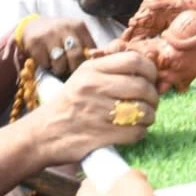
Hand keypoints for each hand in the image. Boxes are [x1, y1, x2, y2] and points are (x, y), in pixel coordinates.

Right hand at [18, 17, 96, 78]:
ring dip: (59, 68)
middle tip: (70, 69)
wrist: (34, 26)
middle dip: (73, 68)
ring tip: (57, 64)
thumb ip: (86, 46)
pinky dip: (46, 66)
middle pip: (76, 56)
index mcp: (79, 26)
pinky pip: (45, 63)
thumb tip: (98, 62)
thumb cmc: (60, 34)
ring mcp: (49, 34)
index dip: (87, 62)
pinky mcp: (36, 42)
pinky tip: (46, 60)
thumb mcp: (75, 34)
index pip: (90, 50)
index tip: (83, 67)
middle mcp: (65, 28)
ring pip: (60, 63)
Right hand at [32, 52, 159, 164]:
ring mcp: (98, 112)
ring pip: (143, 111)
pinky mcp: (101, 135)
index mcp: (92, 69)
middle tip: (150, 102)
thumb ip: (109, 67)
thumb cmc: (67, 104)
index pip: (134, 60)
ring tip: (143, 117)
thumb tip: (142, 61)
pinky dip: (140, 132)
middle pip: (142, 86)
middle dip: (153, 96)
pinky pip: (135, 132)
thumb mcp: (82, 76)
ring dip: (149, 116)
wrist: (42, 134)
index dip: (151, 70)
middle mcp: (94, 87)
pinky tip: (133, 130)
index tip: (151, 79)